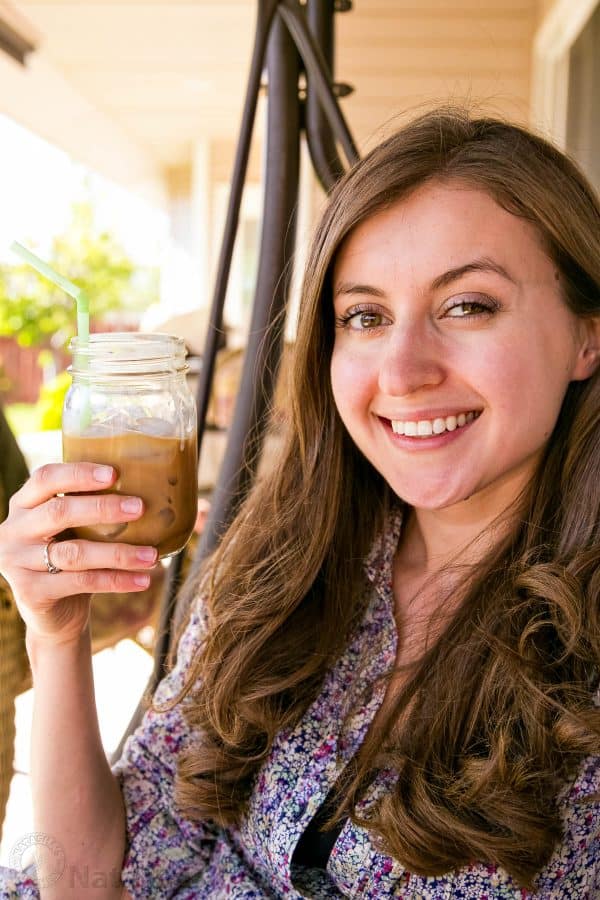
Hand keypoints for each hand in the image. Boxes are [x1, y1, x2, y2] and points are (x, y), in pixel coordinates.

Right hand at [0, 462, 158, 647]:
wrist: (54, 612)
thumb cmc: (72, 556)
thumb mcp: (75, 529)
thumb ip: (93, 509)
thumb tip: (152, 489)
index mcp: (24, 504)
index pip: (45, 478)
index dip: (78, 473)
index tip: (114, 473)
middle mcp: (14, 530)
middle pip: (59, 512)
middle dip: (103, 508)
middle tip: (140, 507)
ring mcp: (17, 562)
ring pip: (74, 553)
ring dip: (119, 553)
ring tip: (152, 555)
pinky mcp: (31, 592)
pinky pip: (81, 582)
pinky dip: (116, 580)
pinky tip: (143, 579)